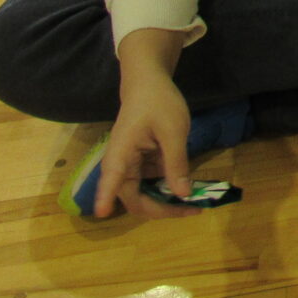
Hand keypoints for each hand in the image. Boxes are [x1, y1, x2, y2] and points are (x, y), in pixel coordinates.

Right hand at [95, 32, 196, 219]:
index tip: (102, 213)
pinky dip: (170, 189)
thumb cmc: (158, 102)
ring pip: (146, 195)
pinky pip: (153, 185)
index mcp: (120, 155)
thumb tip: (183, 195)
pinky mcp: (142, 166)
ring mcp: (132, 168)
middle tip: (193, 210)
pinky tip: (190, 190)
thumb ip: (176, 163)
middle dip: (162, 210)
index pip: (109, 180)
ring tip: (196, 206)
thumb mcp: (173, 131)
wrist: (149, 84)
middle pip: (136, 200)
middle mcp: (121, 167)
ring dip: (168, 203)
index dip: (104, 198)